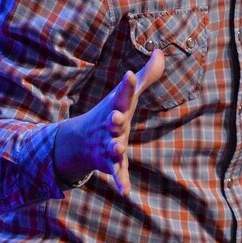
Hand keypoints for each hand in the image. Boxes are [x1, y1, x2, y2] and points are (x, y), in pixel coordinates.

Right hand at [54, 49, 164, 194]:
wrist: (81, 142)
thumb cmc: (111, 113)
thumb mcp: (127, 95)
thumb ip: (147, 75)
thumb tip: (160, 50)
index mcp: (116, 107)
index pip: (123, 94)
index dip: (127, 85)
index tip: (129, 75)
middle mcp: (110, 126)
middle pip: (112, 123)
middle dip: (114, 121)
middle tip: (116, 118)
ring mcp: (108, 145)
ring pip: (111, 148)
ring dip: (114, 149)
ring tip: (118, 149)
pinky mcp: (110, 164)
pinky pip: (116, 173)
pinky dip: (120, 182)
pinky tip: (126, 192)